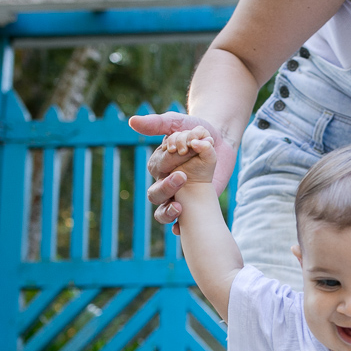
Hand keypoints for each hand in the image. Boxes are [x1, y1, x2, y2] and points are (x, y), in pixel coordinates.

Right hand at [128, 111, 236, 233]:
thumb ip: (158, 124)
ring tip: (179, 206)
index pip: (158, 166)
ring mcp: (178, 196)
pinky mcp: (193, 206)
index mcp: (159, 164)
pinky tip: (180, 228)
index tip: (184, 148)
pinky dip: (178, 227)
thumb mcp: (179, 124)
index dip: (169, 160)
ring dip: (167, 211)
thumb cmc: (196, 131)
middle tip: (183, 176)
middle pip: (155, 193)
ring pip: (161, 212)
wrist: (219, 141)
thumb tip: (132, 121)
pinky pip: (180, 223)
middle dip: (167, 186)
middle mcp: (165, 182)